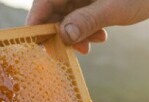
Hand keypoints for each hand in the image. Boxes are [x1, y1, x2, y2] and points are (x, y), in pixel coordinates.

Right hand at [26, 0, 148, 52]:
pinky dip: (84, 30)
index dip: (37, 22)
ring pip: (64, 17)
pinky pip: (76, 18)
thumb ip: (86, 20)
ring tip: (95, 41)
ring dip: (75, 34)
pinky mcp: (87, 2)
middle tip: (74, 50)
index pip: (44, 1)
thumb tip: (62, 35)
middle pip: (52, 11)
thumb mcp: (113, 8)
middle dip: (61, 32)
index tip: (35, 43)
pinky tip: (100, 36)